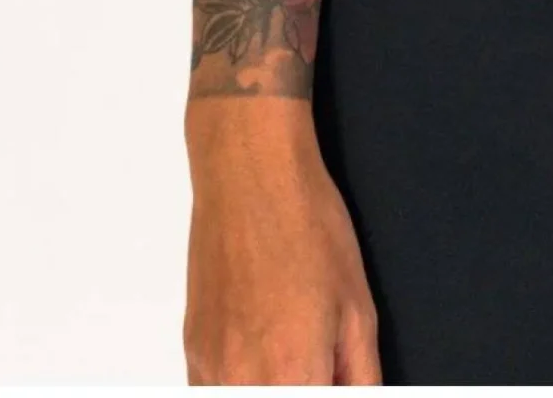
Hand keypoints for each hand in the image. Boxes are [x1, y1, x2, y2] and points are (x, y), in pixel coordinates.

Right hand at [184, 102, 379, 384]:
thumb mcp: (358, 307)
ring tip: (290, 349)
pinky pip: (213, 391)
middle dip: (302, 386)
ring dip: (272, 384)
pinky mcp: (191, 351)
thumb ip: (361, 377)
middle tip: (319, 363)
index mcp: (291, 376)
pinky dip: (241, 383)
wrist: (251, 176)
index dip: (330, 392)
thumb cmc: (306, 227)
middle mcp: (241, 383)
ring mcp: (209, 370)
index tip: (335, 381)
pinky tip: (264, 353)